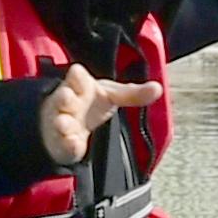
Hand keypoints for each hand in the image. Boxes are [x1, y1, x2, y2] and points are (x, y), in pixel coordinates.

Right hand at [39, 65, 163, 165]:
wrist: (65, 123)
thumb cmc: (89, 103)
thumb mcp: (111, 95)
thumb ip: (133, 94)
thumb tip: (158, 88)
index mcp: (79, 86)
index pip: (76, 76)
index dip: (77, 76)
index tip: (77, 73)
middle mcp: (66, 102)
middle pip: (63, 97)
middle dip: (64, 97)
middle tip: (67, 97)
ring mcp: (60, 121)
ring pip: (59, 121)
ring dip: (62, 122)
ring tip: (66, 124)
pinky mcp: (60, 142)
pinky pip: (63, 143)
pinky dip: (68, 144)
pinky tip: (74, 144)